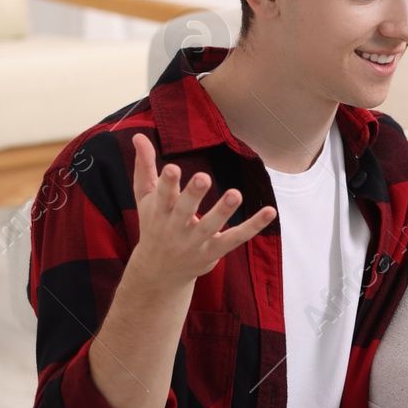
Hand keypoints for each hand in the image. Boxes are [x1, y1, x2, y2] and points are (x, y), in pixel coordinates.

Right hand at [127, 132, 275, 283]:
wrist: (159, 271)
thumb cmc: (153, 225)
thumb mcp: (145, 197)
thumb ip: (144, 166)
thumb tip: (138, 135)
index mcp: (159, 212)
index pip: (162, 196)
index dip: (167, 183)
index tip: (172, 168)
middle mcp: (175, 228)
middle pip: (184, 211)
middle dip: (193, 195)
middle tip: (203, 177)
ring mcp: (195, 242)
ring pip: (210, 226)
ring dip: (223, 210)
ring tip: (235, 193)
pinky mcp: (214, 251)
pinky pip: (235, 238)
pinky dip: (253, 226)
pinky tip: (270, 211)